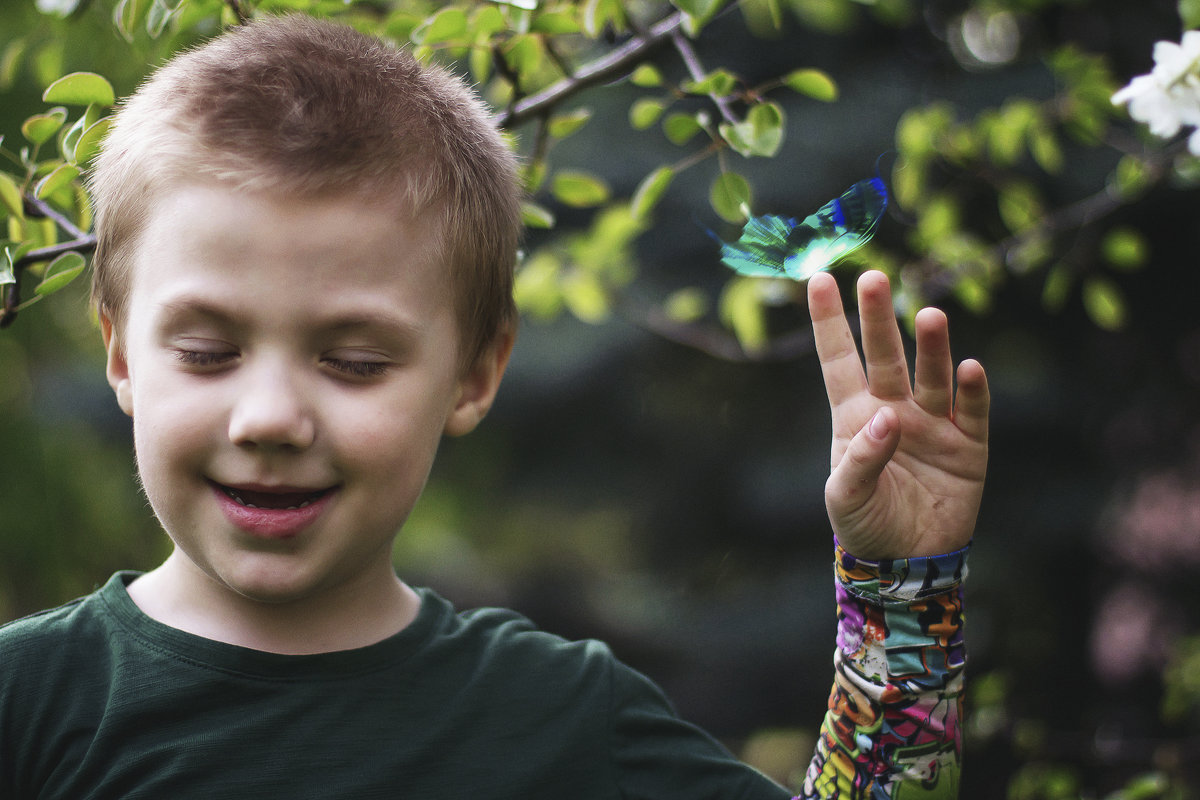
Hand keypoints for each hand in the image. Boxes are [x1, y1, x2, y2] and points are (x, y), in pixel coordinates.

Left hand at [808, 270, 988, 559]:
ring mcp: (933, 424)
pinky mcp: (968, 447)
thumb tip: (887, 418)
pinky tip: (969, 368)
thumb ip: (860, 458)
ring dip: (932, 347)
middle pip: (886, 356)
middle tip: (873, 278)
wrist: (908, 563)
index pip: (839, 360)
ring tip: (929, 316)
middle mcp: (894, 410)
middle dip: (879, 319)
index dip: (829, 321)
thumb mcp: (845, 497)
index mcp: (855, 416)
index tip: (819, 279)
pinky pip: (972, 413)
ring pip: (932, 376)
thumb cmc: (865, 525)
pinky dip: (971, 391)